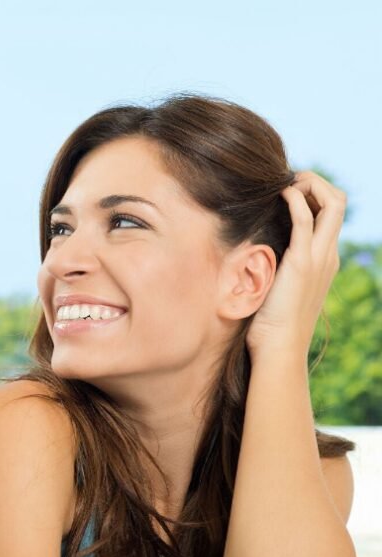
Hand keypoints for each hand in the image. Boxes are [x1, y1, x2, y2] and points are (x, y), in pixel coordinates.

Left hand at [246, 172, 345, 357]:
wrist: (278, 348)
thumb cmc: (269, 323)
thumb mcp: (275, 286)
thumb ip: (272, 266)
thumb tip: (249, 252)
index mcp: (323, 258)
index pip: (332, 213)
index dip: (314, 193)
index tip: (287, 188)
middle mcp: (327, 254)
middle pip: (339, 201)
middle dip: (317, 181)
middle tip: (289, 178)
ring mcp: (318, 257)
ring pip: (333, 203)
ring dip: (311, 184)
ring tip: (285, 181)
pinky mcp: (301, 262)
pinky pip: (305, 220)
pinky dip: (295, 199)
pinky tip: (279, 193)